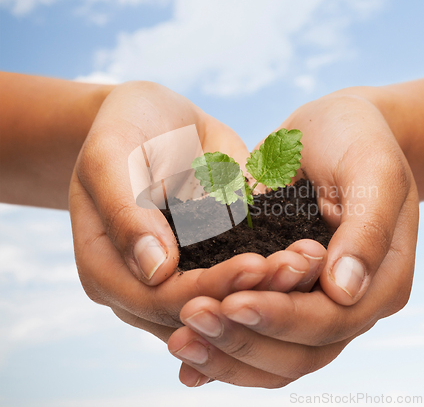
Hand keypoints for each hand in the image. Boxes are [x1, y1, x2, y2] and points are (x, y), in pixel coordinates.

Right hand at [69, 81, 323, 340]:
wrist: (154, 119)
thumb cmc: (125, 128)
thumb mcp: (111, 155)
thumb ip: (125, 211)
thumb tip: (155, 270)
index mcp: (106, 269)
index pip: (159, 298)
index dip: (208, 288)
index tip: (256, 264)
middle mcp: (143, 285)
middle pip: (199, 310)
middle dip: (252, 293)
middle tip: (300, 267)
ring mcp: (181, 275)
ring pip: (226, 303)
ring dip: (272, 289)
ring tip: (311, 261)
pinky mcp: (211, 259)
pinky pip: (241, 276)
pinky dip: (274, 271)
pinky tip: (307, 253)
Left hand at [167, 92, 418, 386]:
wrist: (337, 132)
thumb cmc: (358, 140)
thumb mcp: (372, 170)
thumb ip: (366, 228)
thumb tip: (343, 291)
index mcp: (381, 282)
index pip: (331, 320)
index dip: (281, 317)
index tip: (230, 302)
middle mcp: (349, 304)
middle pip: (300, 352)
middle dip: (244, 340)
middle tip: (191, 318)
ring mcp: (316, 303)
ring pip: (275, 357)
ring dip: (227, 355)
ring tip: (179, 339)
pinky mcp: (286, 295)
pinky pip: (259, 337)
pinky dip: (226, 352)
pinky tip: (189, 359)